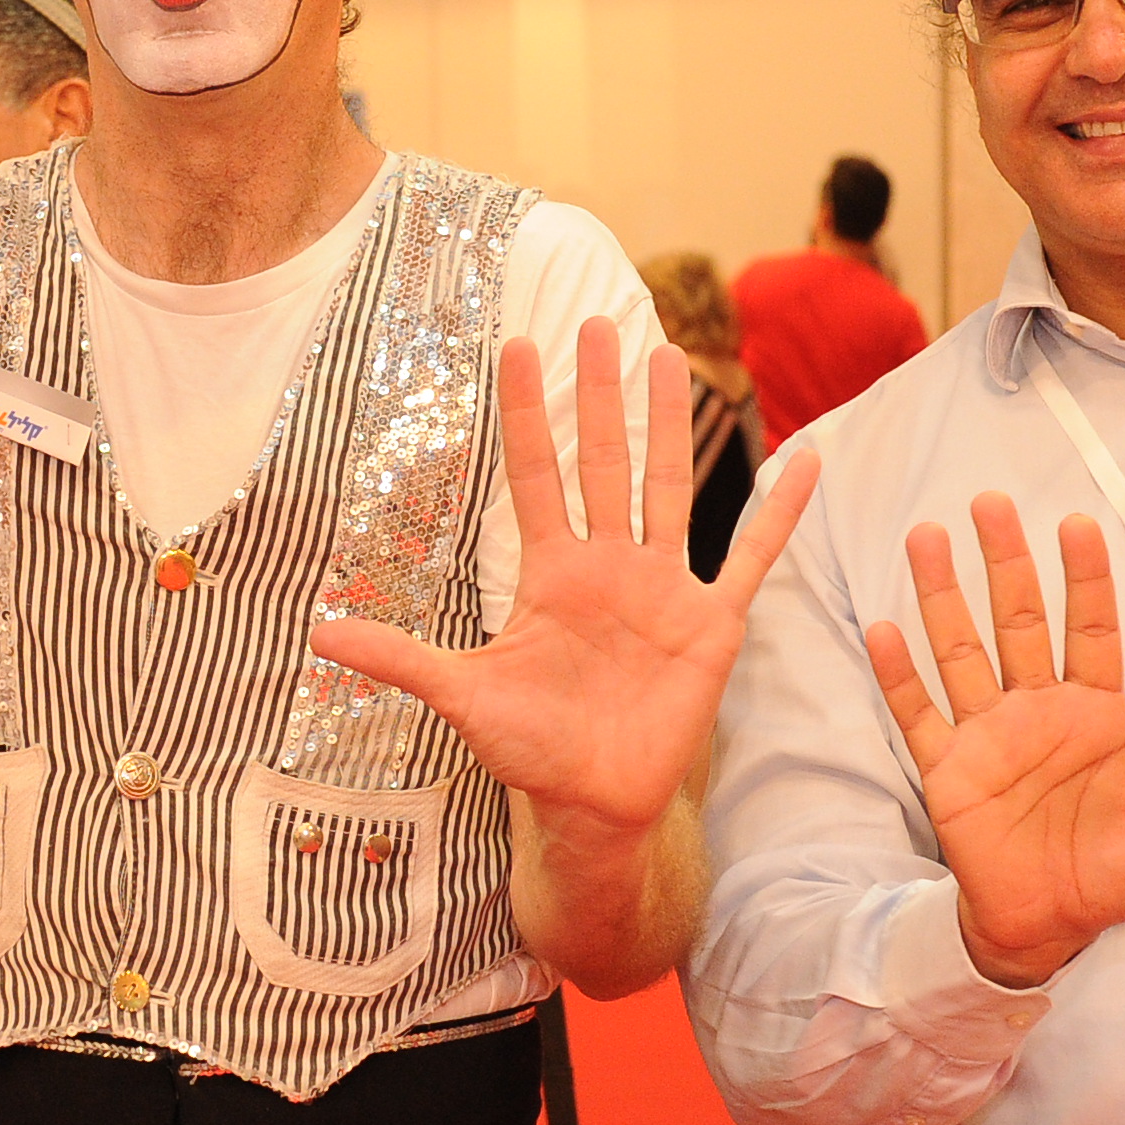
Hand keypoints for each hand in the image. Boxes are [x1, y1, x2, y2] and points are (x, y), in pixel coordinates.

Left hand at [308, 320, 818, 840]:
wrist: (592, 804)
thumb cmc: (530, 749)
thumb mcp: (463, 697)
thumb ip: (401, 659)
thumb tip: (321, 636)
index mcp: (551, 573)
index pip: (536, 476)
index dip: (527, 414)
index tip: (515, 347)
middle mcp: (608, 565)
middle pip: (603, 461)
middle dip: (599, 394)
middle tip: (596, 320)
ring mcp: (663, 587)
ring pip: (669, 487)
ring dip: (670, 424)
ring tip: (668, 356)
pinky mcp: (711, 623)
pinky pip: (752, 557)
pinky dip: (779, 513)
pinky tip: (803, 462)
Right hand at [867, 497, 1124, 989]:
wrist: (1054, 928)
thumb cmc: (1116, 873)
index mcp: (1093, 714)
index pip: (1090, 629)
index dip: (1084, 579)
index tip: (1076, 525)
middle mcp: (1036, 712)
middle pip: (1016, 620)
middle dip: (1004, 562)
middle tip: (989, 504)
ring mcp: (988, 737)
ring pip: (961, 650)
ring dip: (943, 596)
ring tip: (927, 540)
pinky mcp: (948, 771)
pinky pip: (920, 714)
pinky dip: (900, 675)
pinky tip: (885, 629)